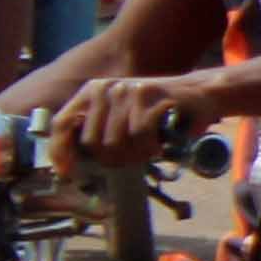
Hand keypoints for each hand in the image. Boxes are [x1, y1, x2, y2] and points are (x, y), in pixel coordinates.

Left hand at [51, 67, 212, 168]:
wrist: (200, 93)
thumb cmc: (158, 112)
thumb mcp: (120, 115)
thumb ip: (96, 130)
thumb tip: (68, 162)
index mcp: (91, 91)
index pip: (61, 123)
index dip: (60, 151)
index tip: (68, 173)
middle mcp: (105, 87)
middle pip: (92, 141)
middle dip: (112, 158)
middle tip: (132, 159)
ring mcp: (127, 90)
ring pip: (115, 141)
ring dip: (134, 155)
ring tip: (148, 152)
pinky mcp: (150, 95)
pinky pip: (139, 134)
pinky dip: (150, 147)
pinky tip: (159, 147)